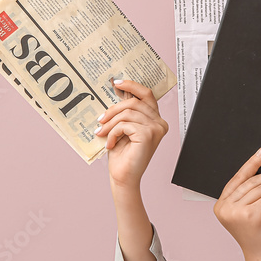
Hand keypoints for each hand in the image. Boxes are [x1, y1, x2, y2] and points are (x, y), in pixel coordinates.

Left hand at [96, 79, 168, 260]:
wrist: (123, 177)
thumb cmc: (122, 154)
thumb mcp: (122, 127)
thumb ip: (125, 110)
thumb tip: (120, 88)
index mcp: (156, 120)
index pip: (147, 94)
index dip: (132, 85)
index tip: (116, 83)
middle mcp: (160, 123)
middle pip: (134, 102)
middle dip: (113, 109)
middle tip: (100, 120)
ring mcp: (156, 129)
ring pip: (127, 113)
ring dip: (110, 123)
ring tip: (101, 133)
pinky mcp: (148, 135)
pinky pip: (125, 124)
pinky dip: (113, 132)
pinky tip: (110, 143)